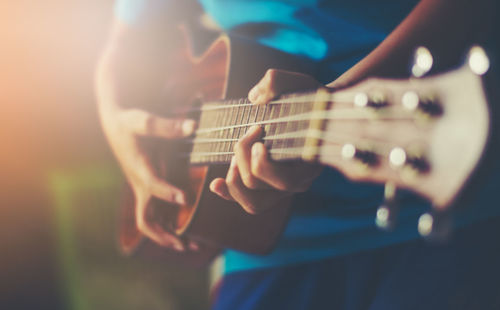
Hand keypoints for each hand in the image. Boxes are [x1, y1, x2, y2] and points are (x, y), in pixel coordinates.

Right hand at [99, 105, 198, 251]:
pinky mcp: (148, 190)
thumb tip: (193, 126)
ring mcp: (143, 190)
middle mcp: (140, 185)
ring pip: (153, 222)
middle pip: (147, 219)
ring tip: (194, 248)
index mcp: (138, 168)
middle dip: (165, 235)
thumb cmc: (128, 122)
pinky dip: (171, 225)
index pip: (151, 184)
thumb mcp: (143, 120)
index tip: (185, 198)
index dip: (167, 192)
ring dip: (170, 236)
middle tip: (186, 246)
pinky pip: (158, 214)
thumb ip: (167, 126)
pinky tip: (188, 235)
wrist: (114, 126)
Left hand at [209, 69, 324, 213]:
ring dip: (234, 179)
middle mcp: (298, 182)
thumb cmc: (310, 101)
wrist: (320, 114)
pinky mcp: (271, 188)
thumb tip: (254, 97)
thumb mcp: (300, 84)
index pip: (284, 181)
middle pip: (258, 185)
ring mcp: (283, 188)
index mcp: (309, 164)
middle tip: (248, 132)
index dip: (262, 163)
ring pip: (253, 204)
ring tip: (234, 156)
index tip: (257, 132)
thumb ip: (278, 82)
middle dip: (242, 156)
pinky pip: (249, 202)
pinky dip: (228, 193)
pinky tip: (215, 184)